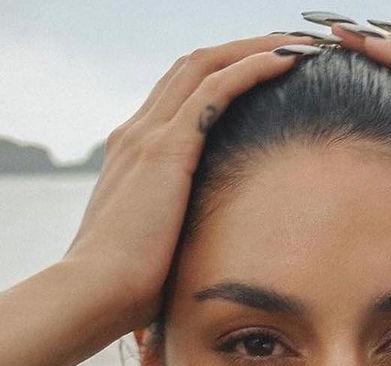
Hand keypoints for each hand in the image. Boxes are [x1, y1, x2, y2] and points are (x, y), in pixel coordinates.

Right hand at [60, 36, 301, 334]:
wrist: (91, 294)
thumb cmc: (121, 292)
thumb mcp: (152, 254)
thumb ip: (173, 239)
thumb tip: (198, 262)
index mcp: (132, 157)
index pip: (176, 96)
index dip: (218, 77)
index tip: (258, 77)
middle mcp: (136, 134)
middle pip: (192, 67)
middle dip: (242, 50)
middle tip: (289, 47)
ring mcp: (148, 136)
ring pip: (206, 65)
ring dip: (255, 48)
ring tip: (299, 45)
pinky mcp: (166, 149)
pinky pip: (217, 89)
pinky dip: (254, 67)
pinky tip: (288, 61)